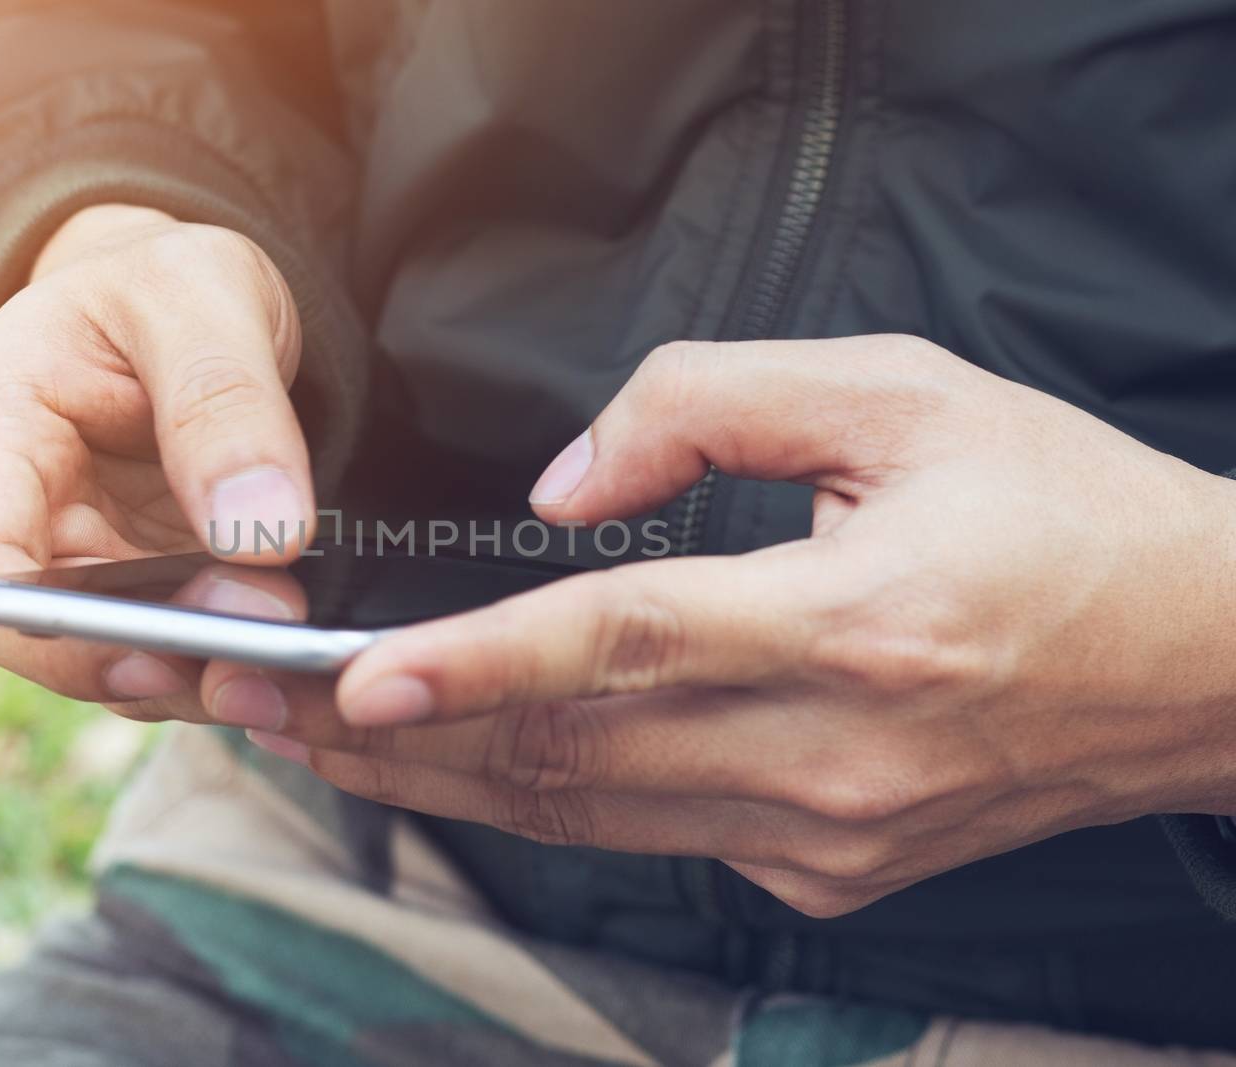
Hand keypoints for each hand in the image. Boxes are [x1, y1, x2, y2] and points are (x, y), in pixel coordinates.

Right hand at [0, 204, 314, 714]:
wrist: (178, 295)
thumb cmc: (166, 282)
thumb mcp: (204, 298)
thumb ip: (227, 404)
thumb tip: (263, 535)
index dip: (54, 640)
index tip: (162, 659)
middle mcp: (9, 515)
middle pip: (48, 640)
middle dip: (158, 661)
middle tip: (269, 652)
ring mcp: (71, 560)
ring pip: (113, 661)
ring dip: (201, 673)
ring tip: (291, 650)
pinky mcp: (130, 588)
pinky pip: (164, 649)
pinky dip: (224, 658)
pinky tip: (287, 645)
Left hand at [215, 335, 1235, 916]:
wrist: (1202, 663)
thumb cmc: (1061, 510)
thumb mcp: (903, 393)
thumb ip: (709, 407)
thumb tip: (562, 492)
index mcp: (860, 625)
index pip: (624, 648)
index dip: (476, 666)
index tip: (345, 680)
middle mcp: (834, 755)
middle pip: (569, 755)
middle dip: (397, 734)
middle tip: (258, 705)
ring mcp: (827, 834)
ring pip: (587, 814)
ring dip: (441, 774)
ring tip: (315, 738)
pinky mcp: (827, 869)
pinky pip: (650, 832)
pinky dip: (543, 796)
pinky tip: (461, 760)